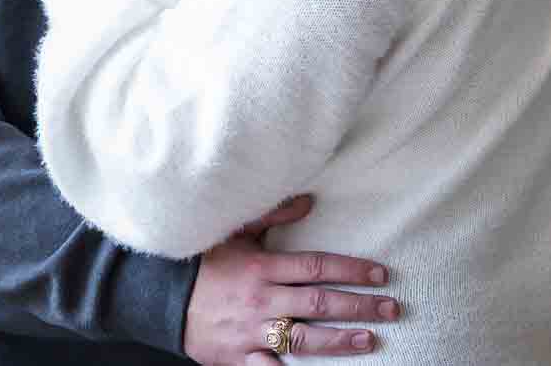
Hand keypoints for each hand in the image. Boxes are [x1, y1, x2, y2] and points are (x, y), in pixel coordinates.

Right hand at [183, 195, 397, 364]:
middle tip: (391, 308)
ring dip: (340, 341)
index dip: (351, 270)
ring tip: (369, 339)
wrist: (159, 296)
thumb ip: (272, 214)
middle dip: (359, 305)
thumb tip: (309, 201)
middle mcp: (261, 300)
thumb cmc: (203, 262)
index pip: (317, 267)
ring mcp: (251, 332)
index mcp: (262, 267)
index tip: (380, 274)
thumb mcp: (234, 231)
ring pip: (303, 339)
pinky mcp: (238, 358)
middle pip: (319, 303)